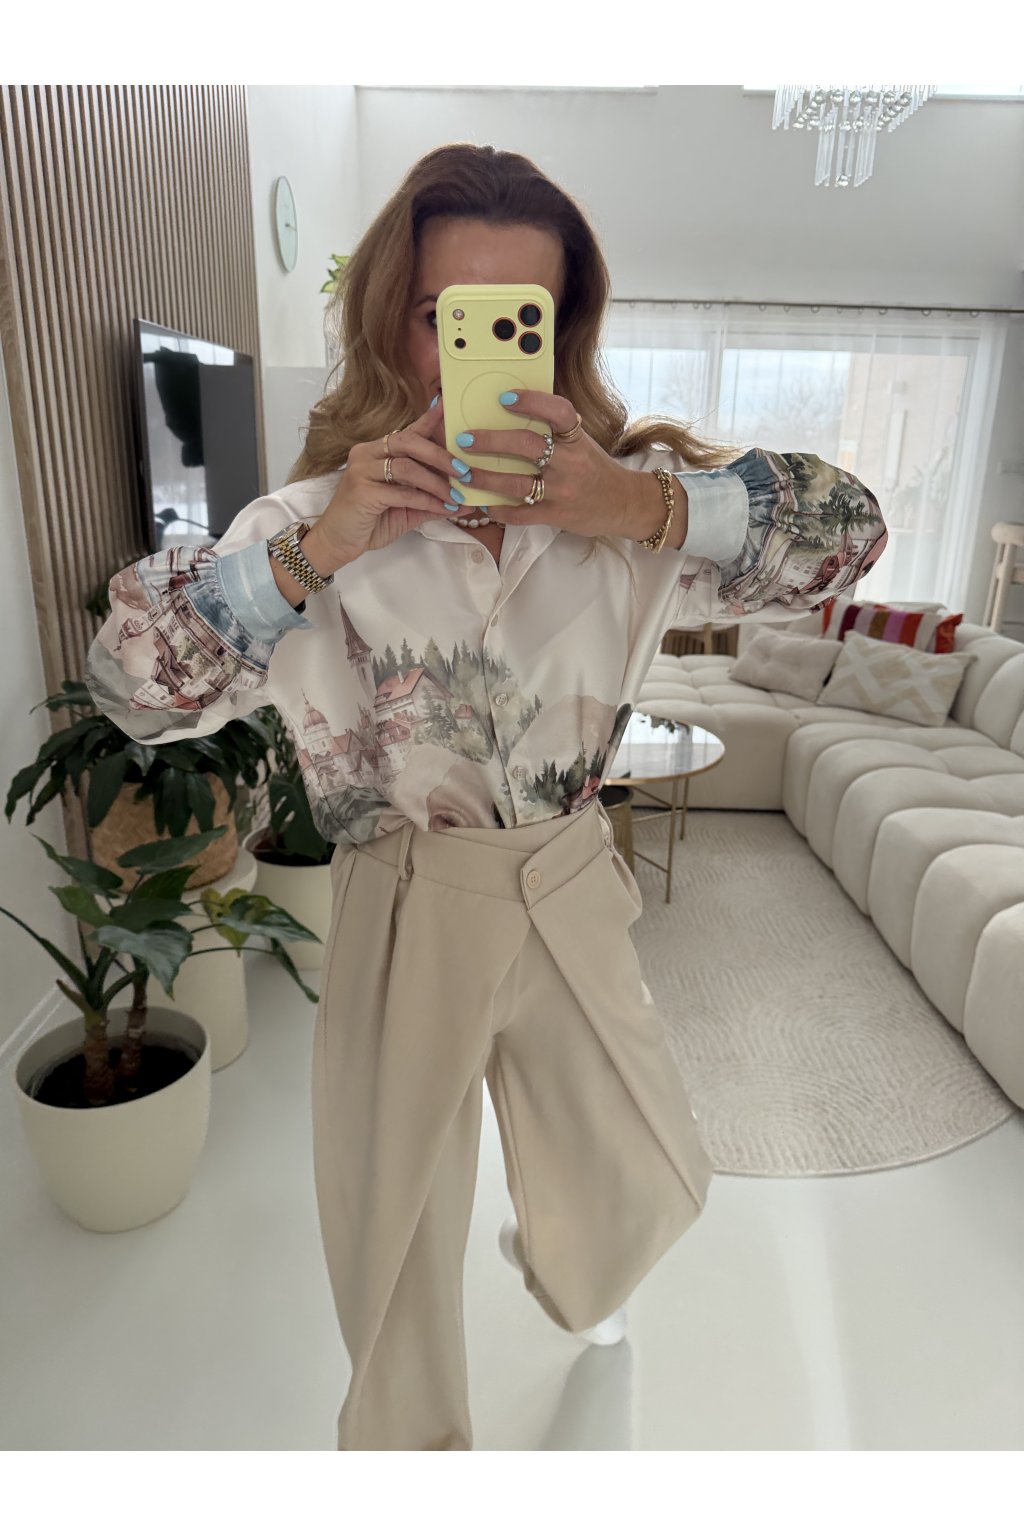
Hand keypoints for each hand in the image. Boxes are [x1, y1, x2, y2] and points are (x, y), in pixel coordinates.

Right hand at [307, 396, 469, 567]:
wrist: (338, 544)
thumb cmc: (370, 523)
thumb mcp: (407, 509)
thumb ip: (433, 500)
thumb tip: (467, 500)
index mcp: (378, 451)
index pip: (408, 432)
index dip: (429, 419)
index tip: (448, 407)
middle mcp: (368, 453)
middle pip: (409, 442)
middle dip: (440, 455)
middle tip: (464, 471)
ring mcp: (362, 470)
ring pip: (407, 466)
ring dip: (436, 482)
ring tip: (456, 495)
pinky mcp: (362, 491)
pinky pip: (402, 492)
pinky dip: (426, 500)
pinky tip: (442, 508)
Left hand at [454, 390, 643, 538]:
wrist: (624, 504)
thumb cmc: (594, 468)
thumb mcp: (582, 443)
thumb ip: (555, 431)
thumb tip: (515, 410)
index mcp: (576, 439)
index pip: (558, 412)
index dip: (532, 402)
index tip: (504, 398)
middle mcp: (570, 463)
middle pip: (527, 446)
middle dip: (491, 441)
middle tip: (464, 439)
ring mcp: (562, 491)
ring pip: (517, 483)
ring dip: (485, 478)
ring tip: (463, 473)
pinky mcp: (557, 516)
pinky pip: (521, 515)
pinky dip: (499, 510)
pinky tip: (484, 504)